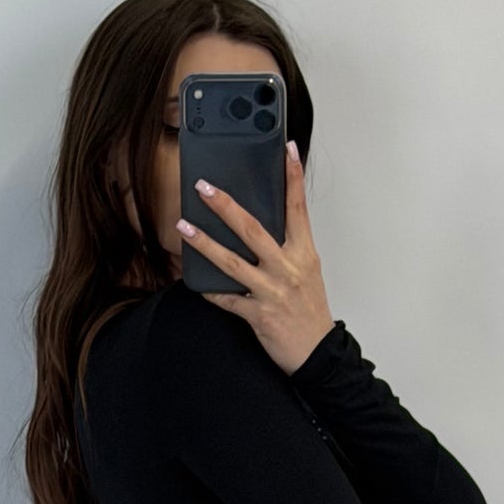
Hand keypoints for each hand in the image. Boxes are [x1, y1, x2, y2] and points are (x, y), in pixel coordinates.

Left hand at [177, 141, 334, 372]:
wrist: (319, 354)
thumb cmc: (310, 311)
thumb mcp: (307, 272)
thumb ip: (288, 248)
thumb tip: (260, 226)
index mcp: (304, 253)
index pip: (298, 208)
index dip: (293, 177)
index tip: (287, 150)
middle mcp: (288, 268)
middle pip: (253, 229)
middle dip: (226, 206)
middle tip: (204, 187)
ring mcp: (272, 291)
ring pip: (232, 262)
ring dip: (204, 243)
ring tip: (184, 226)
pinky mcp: (258, 315)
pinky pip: (227, 299)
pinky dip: (209, 290)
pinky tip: (194, 281)